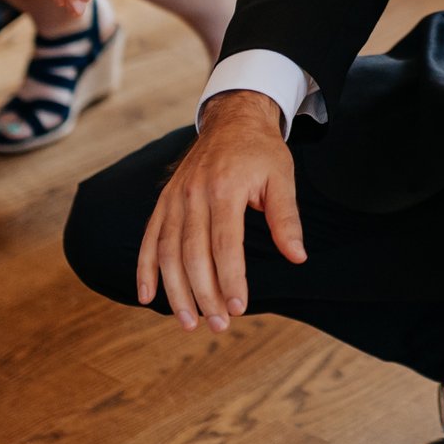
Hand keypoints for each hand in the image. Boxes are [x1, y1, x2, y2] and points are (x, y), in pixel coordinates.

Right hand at [139, 91, 305, 329]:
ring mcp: (175, 198)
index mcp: (225, 188)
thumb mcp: (282, 177)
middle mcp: (194, 194)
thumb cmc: (260, 151)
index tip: (239, 308)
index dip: (230, 278)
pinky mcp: (164, 201)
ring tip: (189, 322)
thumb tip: (297, 256)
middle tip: (218, 325)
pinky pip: (149, 238)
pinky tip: (148, 296)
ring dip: (175, 291)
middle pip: (193, 254)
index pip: (225, 243)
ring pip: (168, 252)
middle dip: (204, 294)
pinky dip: (145, 268)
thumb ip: (286, 218)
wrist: (232, 119)